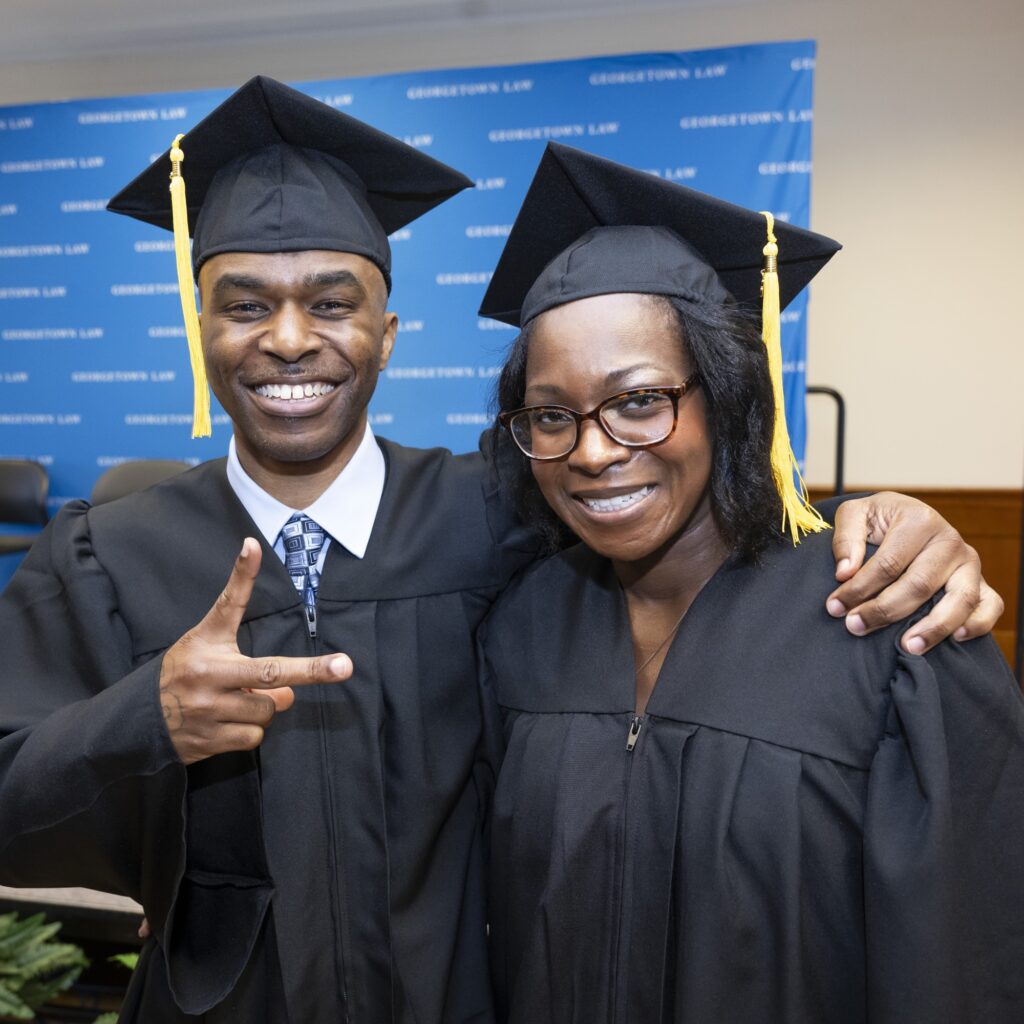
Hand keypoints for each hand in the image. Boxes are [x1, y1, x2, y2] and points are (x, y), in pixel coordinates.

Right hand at [158, 538, 351, 764]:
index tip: (254, 546)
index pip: (230, 605)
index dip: (244, 574)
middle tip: (343, 666)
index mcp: (206, 645)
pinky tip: (229, 721)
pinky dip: (249, 731)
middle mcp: (206, 678)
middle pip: (272, 675)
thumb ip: (236, 608)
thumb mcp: (207, 634)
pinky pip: (253, 738)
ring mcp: (206, 712)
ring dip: (262, 708)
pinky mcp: (208, 742)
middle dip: (312, 671)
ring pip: (266, 711)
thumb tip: (269, 610)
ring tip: (238, 699)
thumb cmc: (185, 669)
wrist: (140, 720)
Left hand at [826, 492, 1004, 653]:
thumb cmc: (879, 520)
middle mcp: (949, 541)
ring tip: (906, 647)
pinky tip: (955, 639)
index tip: (835, 607)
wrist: (907, 518)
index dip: (859, 589)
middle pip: (919, 585)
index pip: (887, 564)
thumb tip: (844, 572)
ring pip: (959, 599)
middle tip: (855, 627)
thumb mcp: (855, 514)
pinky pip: (990, 606)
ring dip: (933, 627)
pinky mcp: (981, 581)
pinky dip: (978, 623)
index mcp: (919, 520)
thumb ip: (846, 538)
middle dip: (884, 611)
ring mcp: (969, 563)